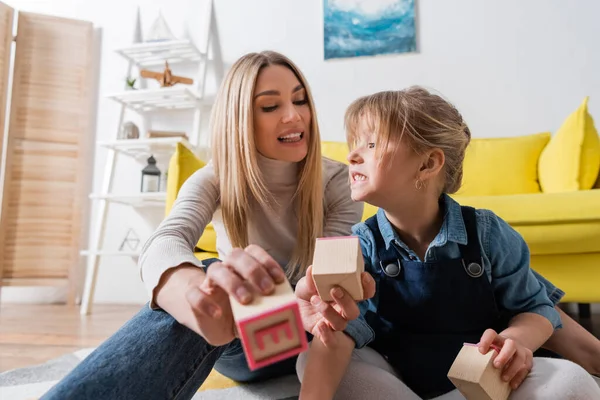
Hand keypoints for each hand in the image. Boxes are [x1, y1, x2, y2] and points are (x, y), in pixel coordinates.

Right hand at [155, 244, 285, 345]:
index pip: (253, 252)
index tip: (279, 280)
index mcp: (243, 268)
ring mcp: (209, 283)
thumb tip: (290, 315)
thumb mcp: (258, 311)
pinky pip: (193, 294)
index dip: (267, 261)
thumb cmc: (241, 314)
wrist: (216, 325)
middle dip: (253, 270)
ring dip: (232, 282)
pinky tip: (218, 314)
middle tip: (267, 290)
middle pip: (235, 255)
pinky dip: (205, 302)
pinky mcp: (194, 299)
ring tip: (246, 301)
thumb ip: (270, 308)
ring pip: (215, 269)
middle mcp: (226, 270)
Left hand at [295, 265, 374, 346]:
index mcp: (345, 294)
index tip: (363, 276)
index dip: (368, 286)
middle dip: (347, 301)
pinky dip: (327, 335)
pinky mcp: (323, 333)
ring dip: (329, 312)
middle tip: (335, 289)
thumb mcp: (307, 282)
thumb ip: (310, 278)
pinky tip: (320, 326)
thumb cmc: (307, 291)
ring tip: (314, 299)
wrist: (293, 306)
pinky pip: (330, 340)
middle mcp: (342, 309)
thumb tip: (312, 269)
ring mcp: (333, 322)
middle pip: (354, 311)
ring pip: (341, 323)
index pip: (364, 293)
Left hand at [479, 329, 533, 388]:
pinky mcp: (528, 360)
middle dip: (504, 355)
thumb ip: (482, 353)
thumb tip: (470, 363)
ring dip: (512, 368)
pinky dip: (519, 377)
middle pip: (510, 344)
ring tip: (504, 378)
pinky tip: (512, 384)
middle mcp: (510, 342)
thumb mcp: (489, 348)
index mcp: (497, 338)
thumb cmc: (496, 349)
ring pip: (520, 357)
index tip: (481, 351)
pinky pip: (526, 368)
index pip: (490, 334)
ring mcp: (521, 350)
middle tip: (496, 365)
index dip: (485, 341)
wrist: (514, 345)